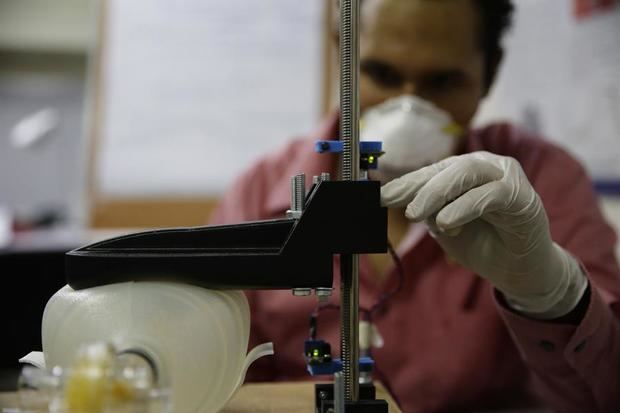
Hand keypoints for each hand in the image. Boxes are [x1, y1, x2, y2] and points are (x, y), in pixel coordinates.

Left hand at [381, 151, 586, 318]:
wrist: (517, 270)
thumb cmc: (481, 244)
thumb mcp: (444, 227)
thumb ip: (426, 211)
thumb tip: (395, 200)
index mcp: (463, 172)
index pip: (430, 172)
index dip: (404, 184)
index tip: (379, 197)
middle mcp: (485, 167)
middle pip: (448, 168)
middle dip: (419, 187)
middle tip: (400, 209)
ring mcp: (506, 177)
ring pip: (467, 172)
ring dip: (438, 193)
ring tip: (416, 214)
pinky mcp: (522, 196)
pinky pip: (491, 195)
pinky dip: (465, 207)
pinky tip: (447, 222)